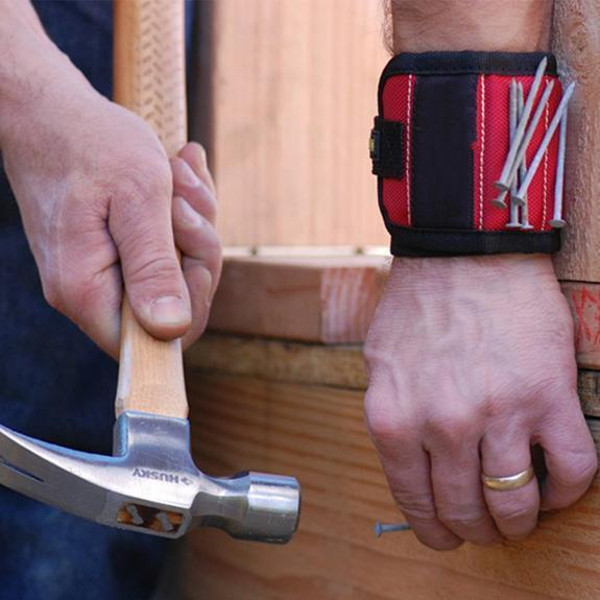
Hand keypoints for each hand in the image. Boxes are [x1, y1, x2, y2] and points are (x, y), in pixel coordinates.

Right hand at [2, 67, 220, 357]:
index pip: (156, 342)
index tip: (193, 249)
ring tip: (179, 172)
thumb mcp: (138, 199)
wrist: (50, 111)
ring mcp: (100, 273)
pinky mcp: (111, 253)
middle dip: (196, 247)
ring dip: (191, 222)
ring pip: (173, 272)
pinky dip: (179, 214)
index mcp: (88, 291)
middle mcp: (90, 293)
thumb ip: (153, 268)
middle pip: (173, 304)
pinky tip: (178, 174)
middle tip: (185, 197)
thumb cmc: (91, 145)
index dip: (192, 303)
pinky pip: (163, 249)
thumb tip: (170, 331)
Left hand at [364, 255, 596, 549]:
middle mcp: (442, 425)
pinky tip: (556, 486)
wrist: (464, 255)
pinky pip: (574, 471)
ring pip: (516, 503)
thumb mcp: (379, 365)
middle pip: (466, 511)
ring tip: (520, 517)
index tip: (447, 537)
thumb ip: (391, 419)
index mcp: (394, 420)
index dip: (435, 531)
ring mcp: (498, 414)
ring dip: (519, 522)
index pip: (415, 503)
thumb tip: (411, 465)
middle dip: (477, 532)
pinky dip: (567, 491)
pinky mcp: (548, 397)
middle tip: (486, 530)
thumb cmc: (419, 306)